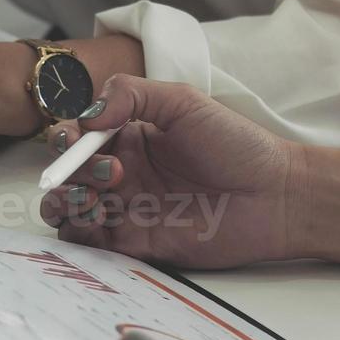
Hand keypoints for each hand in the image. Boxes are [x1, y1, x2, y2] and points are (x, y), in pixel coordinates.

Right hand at [40, 76, 303, 268]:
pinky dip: (80, 233)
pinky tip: (101, 220)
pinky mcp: (136, 245)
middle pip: (67, 174)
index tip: (84, 139)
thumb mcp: (183, 102)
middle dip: (70, 172)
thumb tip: (87, 114)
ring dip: (65, 202)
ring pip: (68, 209)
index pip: (77, 136)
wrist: (274, 196)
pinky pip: (90, 244)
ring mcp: (128, 210)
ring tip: (93, 201)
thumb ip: (130, 94)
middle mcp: (123, 173)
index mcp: (130, 137)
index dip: (68, 138)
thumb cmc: (237, 145)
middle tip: (112, 175)